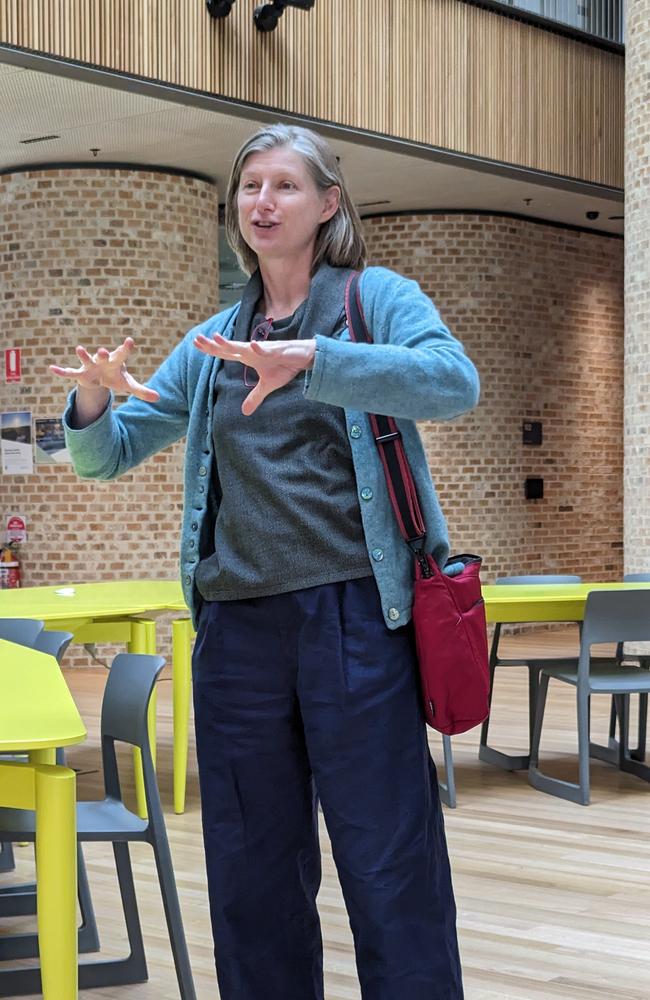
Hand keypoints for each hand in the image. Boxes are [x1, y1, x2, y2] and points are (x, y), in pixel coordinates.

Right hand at [49, 337, 159, 402]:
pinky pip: (70, 373)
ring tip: (79, 349)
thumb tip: (158, 398)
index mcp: (116, 362)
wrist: (99, 378)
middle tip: (102, 350)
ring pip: (86, 360)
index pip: (122, 353)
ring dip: (83, 355)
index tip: (130, 341)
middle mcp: (102, 360)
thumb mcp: (128, 384)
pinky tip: (52, 368)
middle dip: (102, 354)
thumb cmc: (115, 377)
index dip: (126, 348)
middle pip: (103, 356)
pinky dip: (61, 371)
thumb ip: (142, 390)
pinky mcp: (80, 374)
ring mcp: (90, 366)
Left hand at [194, 333, 315, 414]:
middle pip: (229, 346)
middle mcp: (253, 350)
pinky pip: (267, 350)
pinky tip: (253, 345)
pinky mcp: (278, 350)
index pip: (226, 352)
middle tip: (196, 339)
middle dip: (213, 344)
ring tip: (216, 338)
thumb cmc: (285, 366)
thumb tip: (244, 412)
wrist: (305, 357)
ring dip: (231, 342)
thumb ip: (255, 397)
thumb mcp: (268, 386)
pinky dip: (260, 348)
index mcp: (248, 357)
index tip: (196, 344)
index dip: (211, 349)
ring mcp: (264, 349)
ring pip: (244, 346)